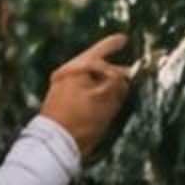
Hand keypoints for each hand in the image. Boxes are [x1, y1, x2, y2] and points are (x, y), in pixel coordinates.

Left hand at [39, 32, 135, 159]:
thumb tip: (124, 76)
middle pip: (94, 67)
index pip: (98, 52)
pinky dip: (95, 93)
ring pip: (89, 80)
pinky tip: (106, 101)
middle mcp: (66, 75)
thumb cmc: (81, 120)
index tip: (124, 39)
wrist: (55, 145)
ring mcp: (61, 89)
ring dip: (105, 84)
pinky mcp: (60, 103)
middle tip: (129, 74)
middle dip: (113, 71)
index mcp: (75, 69)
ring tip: (121, 90)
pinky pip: (82, 91)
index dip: (112, 45)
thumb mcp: (105, 100)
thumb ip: (117, 84)